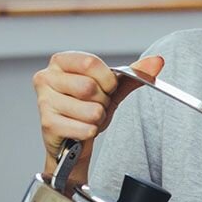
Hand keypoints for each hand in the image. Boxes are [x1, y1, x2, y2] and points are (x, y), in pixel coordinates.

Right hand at [32, 51, 163, 164]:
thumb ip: (134, 74)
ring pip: (91, 110)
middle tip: (95, 106)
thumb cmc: (89, 107)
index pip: (90, 63)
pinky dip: (91, 132)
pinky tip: (82, 130)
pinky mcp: (48, 124)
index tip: (107, 89)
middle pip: (89, 87)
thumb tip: (157, 61)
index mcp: (61, 61)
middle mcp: (46, 77)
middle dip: (102, 102)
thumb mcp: (112, 88)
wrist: (75, 140)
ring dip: (98, 119)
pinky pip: (85, 128)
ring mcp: (44, 101)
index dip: (107, 80)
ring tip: (88, 118)